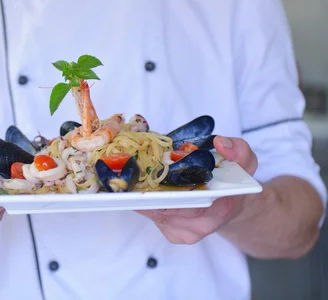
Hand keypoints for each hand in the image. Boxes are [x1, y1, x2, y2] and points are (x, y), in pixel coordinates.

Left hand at [136, 136, 258, 244]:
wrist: (233, 206)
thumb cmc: (234, 183)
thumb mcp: (245, 162)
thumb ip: (238, 150)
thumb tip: (221, 143)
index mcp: (218, 210)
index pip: (188, 204)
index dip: (165, 191)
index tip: (148, 176)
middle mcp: (199, 226)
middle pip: (164, 209)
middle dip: (146, 190)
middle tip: (133, 171)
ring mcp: (183, 233)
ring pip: (154, 213)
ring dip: (142, 194)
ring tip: (133, 175)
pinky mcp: (172, 234)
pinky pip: (152, 216)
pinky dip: (143, 200)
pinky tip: (140, 186)